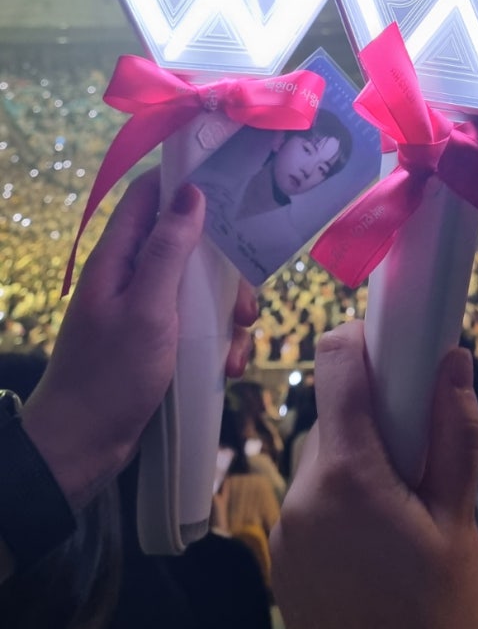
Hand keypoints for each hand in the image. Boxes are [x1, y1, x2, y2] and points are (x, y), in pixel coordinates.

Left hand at [22, 170, 256, 509]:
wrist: (82, 449)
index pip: (149, 194)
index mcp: (118, 257)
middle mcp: (131, 275)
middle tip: (243, 300)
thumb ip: (169, 249)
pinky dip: (218, 340)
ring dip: (226, 311)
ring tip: (237, 345)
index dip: (186, 180)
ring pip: (199, 286)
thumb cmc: (110, 375)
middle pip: (187, 242)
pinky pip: (198, 322)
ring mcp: (145, 308)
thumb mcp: (148, 309)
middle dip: (224, 266)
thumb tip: (191, 190)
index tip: (231, 182)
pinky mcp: (158, 339)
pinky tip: (227, 366)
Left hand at [270, 322, 477, 628]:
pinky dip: (348, 502)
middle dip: (382, 417)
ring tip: (412, 514)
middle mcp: (303, 492)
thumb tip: (453, 358)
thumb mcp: (458, 526)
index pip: (335, 361)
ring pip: (329, 459)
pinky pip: (317, 503)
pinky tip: (384, 547)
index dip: (367, 339)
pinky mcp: (285, 561)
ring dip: (367, 462)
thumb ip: (454, 435)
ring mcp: (288, 530)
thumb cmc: (437, 625)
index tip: (404, 348)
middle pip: (338, 414)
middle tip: (428, 453)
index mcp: (346, 473)